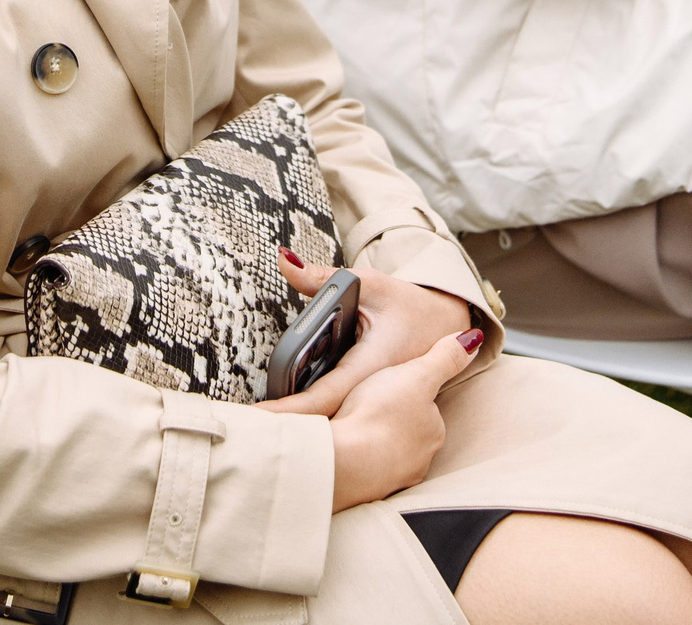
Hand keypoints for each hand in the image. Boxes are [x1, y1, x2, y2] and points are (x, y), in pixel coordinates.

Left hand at [261, 255, 474, 417]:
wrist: (445, 324)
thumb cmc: (408, 304)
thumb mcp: (369, 283)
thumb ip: (322, 277)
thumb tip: (283, 260)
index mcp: (370, 366)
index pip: (324, 396)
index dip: (292, 411)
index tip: (260, 420)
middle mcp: (369, 391)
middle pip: (321, 417)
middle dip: (286, 427)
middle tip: (246, 431)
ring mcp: (368, 400)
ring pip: (328, 419)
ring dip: (296, 423)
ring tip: (256, 431)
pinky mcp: (364, 401)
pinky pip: (334, 412)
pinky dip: (309, 415)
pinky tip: (283, 420)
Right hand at [294, 325, 480, 511]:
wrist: (344, 462)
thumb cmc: (380, 415)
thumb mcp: (416, 374)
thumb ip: (444, 358)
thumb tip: (473, 339)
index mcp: (433, 431)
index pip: (426, 408)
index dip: (408, 393)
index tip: (389, 386)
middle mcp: (420, 459)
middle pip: (408, 433)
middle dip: (392, 422)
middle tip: (369, 405)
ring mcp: (394, 478)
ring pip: (387, 454)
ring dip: (374, 442)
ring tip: (354, 427)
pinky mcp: (367, 490)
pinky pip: (366, 471)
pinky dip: (358, 460)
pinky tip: (345, 449)